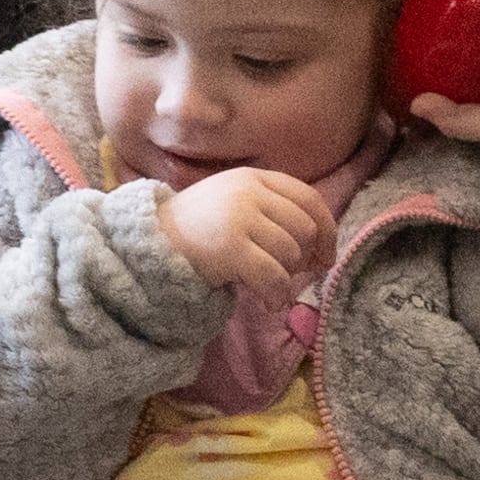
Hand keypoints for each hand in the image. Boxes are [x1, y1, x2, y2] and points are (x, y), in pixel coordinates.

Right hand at [159, 167, 336, 299]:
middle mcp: (249, 192)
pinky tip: (268, 302)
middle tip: (290, 275)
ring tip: (266, 284)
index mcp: (254, 177)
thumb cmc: (199, 228)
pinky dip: (276, 295)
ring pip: (291, 253)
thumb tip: (322, 250)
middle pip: (304, 228)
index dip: (327, 229)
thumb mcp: (236, 203)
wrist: (152, 241)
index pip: (309, 198)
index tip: (326, 254)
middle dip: (305, 257)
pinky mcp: (231, 247)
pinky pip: (274, 276)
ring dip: (285, 277)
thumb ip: (274, 213)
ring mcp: (239, 217)